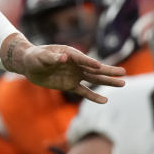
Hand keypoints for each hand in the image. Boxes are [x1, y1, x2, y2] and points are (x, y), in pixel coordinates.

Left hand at [1, 34, 124, 103]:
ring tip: (123, 83)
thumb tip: (64, 58)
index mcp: (69, 53)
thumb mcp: (41, 56)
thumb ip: (52, 58)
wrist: (29, 65)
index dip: (90, 62)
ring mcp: (74, 74)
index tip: (99, 66)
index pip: (82, 59)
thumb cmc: (34, 56)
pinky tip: (104, 101)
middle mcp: (75, 64)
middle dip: (108, 71)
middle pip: (94, 68)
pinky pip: (83, 91)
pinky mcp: (70, 85)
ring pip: (94, 79)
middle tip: (124, 72)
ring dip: (107, 82)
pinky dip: (93, 96)